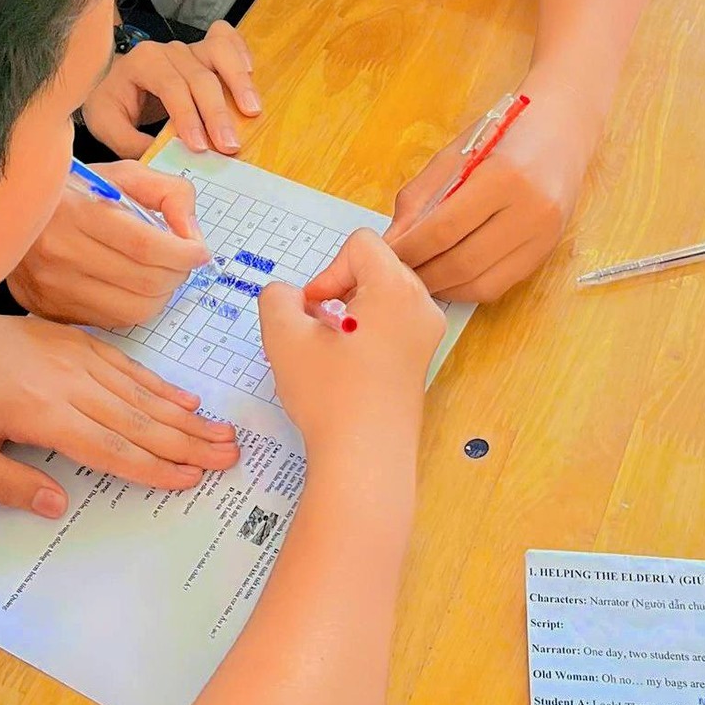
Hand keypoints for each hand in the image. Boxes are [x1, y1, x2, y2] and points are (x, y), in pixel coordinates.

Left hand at [0, 307, 239, 514]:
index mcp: (40, 413)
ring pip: (138, 391)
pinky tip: (183, 398)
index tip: (190, 479)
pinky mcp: (71, 340)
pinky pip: (124, 364)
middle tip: (229, 457)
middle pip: (136, 419)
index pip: (109, 447)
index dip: (153, 466)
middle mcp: (65, 382)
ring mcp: (72, 356)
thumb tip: (57, 504)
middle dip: (186, 442)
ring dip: (182, 416)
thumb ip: (6, 483)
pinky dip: (157, 383)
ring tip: (221, 433)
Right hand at [8, 160, 208, 329]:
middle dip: (178, 274)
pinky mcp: (47, 309)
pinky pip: (110, 321)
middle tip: (183, 261)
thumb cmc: (74, 190)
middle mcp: (58, 253)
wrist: (9, 211)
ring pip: (132, 311)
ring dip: (160, 295)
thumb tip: (192, 235)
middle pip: (144, 282)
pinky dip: (132, 306)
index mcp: (75, 211)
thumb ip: (168, 194)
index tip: (200, 251)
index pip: (145, 245)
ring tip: (160, 274)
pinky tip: (130, 284)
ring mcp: (50, 287)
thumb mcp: (122, 174)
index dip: (184, 253)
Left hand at [80, 21, 260, 156]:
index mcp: (143, 62)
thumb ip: (130, 142)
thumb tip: (162, 157)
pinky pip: (227, 39)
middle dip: (216, 112)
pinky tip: (251, 74)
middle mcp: (169, 50)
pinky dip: (241, 52)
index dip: (188, 116)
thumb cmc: (112, 102)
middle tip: (229, 145)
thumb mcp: (106, 125)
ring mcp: (190, 48)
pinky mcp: (205, 51)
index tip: (200, 146)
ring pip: (220, 51)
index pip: (171, 87)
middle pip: (200, 76)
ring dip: (238, 81)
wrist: (112, 83)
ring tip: (251, 111)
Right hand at [260, 230, 443, 460]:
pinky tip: (347, 365)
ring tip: (331, 347)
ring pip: (383, 295)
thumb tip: (291, 297)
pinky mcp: (422, 360)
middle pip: (375, 266)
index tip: (314, 312)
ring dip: (351, 310)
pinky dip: (367, 331)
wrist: (365, 459)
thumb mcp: (284, 336)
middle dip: (340, 289)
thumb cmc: (329, 395)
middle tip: (318, 327)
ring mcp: (427, 334)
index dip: (327, 271)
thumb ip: (277, 298)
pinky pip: (393, 322)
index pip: (360, 244)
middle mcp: (422, 305)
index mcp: (397, 289)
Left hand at [386, 87, 595, 300]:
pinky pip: (501, 285)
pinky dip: (469, 288)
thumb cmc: (504, 134)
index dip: (409, 249)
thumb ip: (421, 198)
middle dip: (423, 274)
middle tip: (397, 274)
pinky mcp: (548, 252)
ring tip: (419, 278)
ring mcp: (544, 236)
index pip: (444, 229)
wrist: (562, 128)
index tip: (385, 257)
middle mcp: (530, 211)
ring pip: (482, 283)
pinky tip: (449, 278)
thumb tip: (393, 241)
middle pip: (463, 262)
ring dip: (444, 287)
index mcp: (503, 178)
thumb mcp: (456, 154)